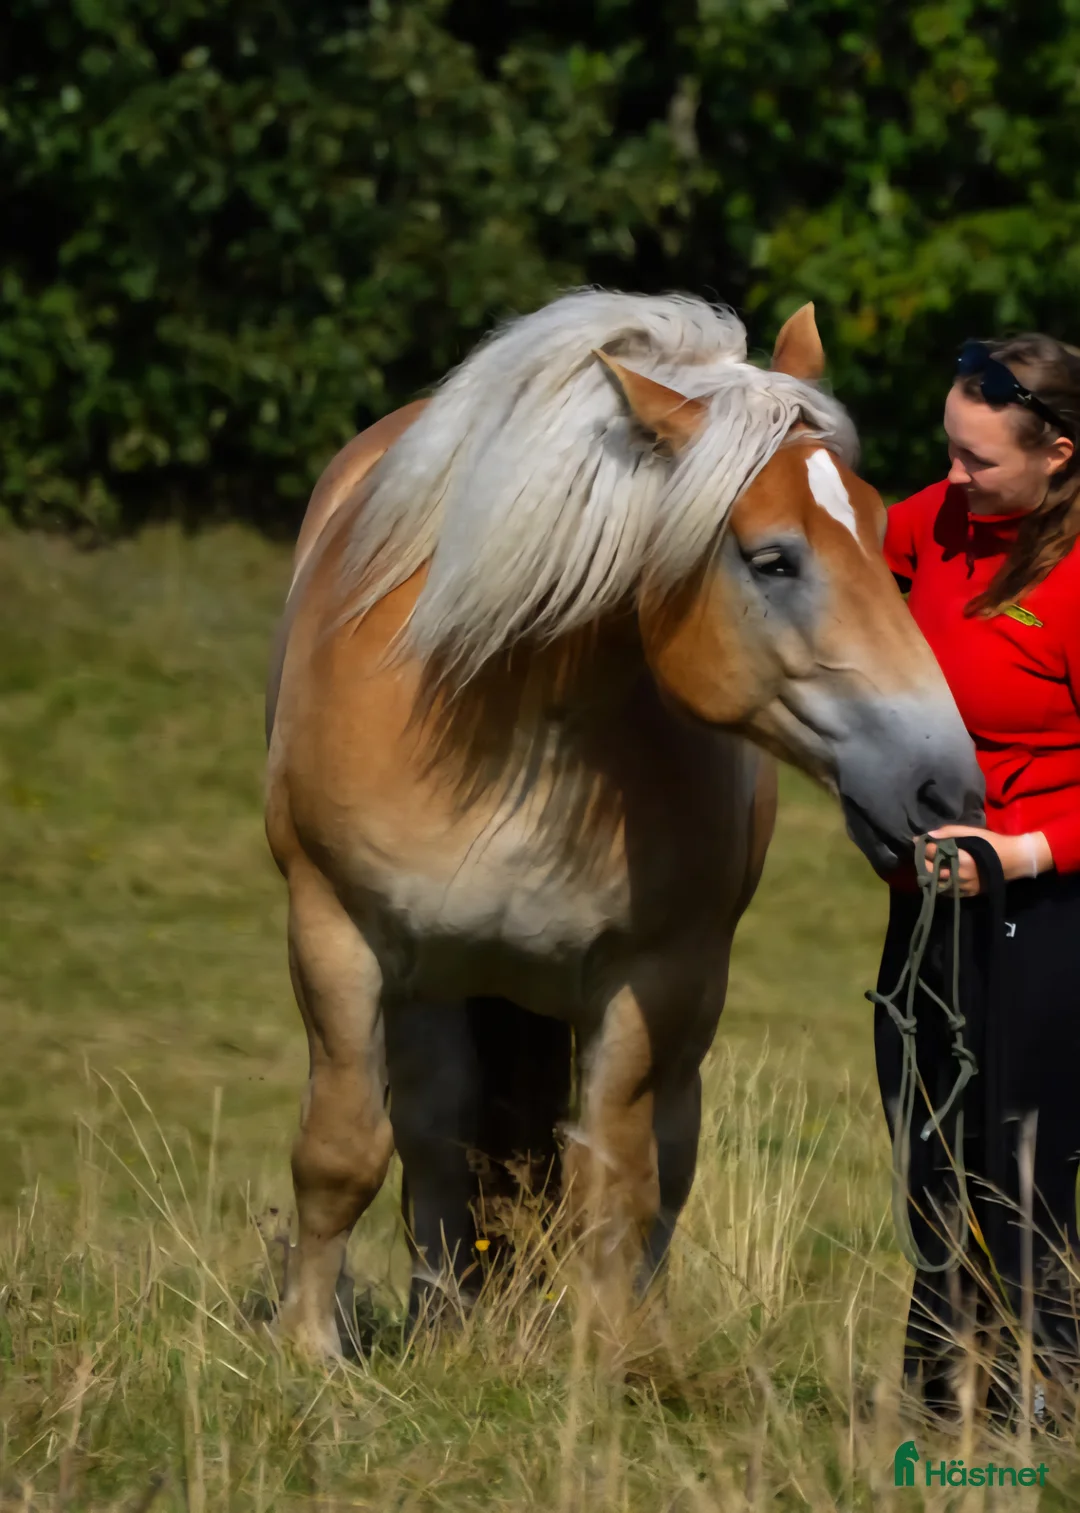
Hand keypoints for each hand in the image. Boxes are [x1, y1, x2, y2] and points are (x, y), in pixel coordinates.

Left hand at [920, 825, 1050, 895]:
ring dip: (929, 873)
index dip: (922, 846)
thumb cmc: (992, 843)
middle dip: (922, 860)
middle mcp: (958, 875)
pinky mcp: (968, 894)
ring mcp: (963, 887)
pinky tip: (940, 876)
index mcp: (959, 859)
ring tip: (929, 864)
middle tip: (922, 853)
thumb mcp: (971, 832)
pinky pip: (947, 891)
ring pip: (936, 883)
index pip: (931, 853)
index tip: (918, 841)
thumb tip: (928, 835)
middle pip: (929, 869)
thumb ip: (948, 833)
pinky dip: (940, 883)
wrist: (1014, 860)